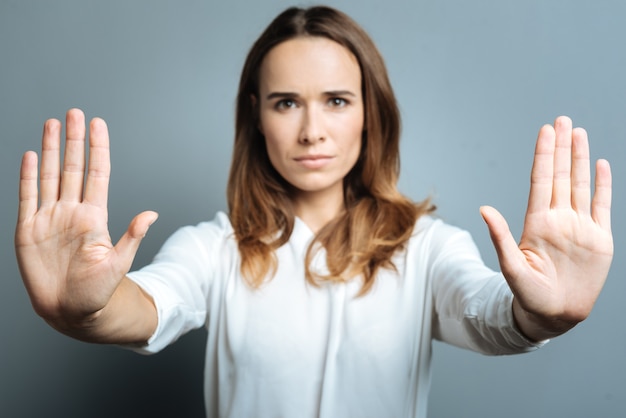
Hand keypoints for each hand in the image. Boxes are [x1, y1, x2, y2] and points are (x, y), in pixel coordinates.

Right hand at [15, 109, 157, 336]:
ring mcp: (49, 219)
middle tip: (75, 112)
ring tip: (52, 124)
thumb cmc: (97, 291)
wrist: (70, 311)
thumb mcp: (117, 264)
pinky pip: (27, 197)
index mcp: (94, 217)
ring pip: (49, 176)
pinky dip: (28, 176)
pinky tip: (30, 156)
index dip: (97, 148)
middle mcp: (72, 212)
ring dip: (49, 150)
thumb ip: (131, 237)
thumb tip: (152, 215)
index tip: (98, 123)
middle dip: (74, 140)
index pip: (96, 173)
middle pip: (72, 168)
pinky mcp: (28, 230)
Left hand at [480, 116, 612, 340]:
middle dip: (562, 147)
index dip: (544, 155)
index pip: (541, 180)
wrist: (554, 315)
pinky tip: (601, 164)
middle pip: (560, 175)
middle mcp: (558, 219)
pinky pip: (602, 206)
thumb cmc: (528, 295)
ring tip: (579, 133)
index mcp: (537, 222)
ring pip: (580, 184)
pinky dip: (603, 185)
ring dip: (580, 159)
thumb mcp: (512, 267)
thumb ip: (501, 237)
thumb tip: (484, 209)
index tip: (545, 130)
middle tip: (562, 120)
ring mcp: (579, 226)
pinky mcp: (598, 239)